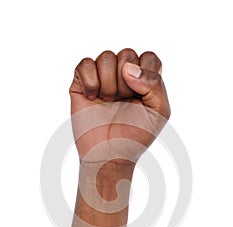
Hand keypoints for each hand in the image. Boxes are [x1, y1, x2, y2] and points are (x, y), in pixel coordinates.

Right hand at [70, 48, 169, 164]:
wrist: (109, 155)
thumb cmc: (135, 136)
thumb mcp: (159, 112)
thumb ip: (155, 84)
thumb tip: (128, 67)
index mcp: (143, 81)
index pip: (149, 57)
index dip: (146, 73)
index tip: (142, 96)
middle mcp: (122, 77)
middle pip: (127, 53)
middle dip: (126, 81)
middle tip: (123, 101)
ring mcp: (101, 79)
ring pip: (106, 56)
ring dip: (108, 82)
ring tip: (107, 100)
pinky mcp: (81, 84)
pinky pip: (84, 64)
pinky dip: (90, 81)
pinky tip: (92, 97)